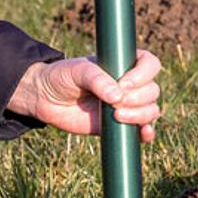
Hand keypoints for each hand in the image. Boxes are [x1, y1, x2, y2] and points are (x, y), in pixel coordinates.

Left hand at [7, 52, 160, 139]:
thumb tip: (118, 96)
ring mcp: (127, 105)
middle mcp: (130, 84)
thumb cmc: (61, 77)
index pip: (150, 64)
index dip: (143, 74)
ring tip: (116, 116)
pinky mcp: (121, 125)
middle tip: (113, 103)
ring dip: (140, 115)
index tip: (123, 83)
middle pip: (153, 90)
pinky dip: (147, 133)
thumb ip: (97, 80)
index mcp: (124, 64)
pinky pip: (143, 130)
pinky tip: (143, 133)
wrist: (44, 98)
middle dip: (138, 98)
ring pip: (151, 110)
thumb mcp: (77, 71)